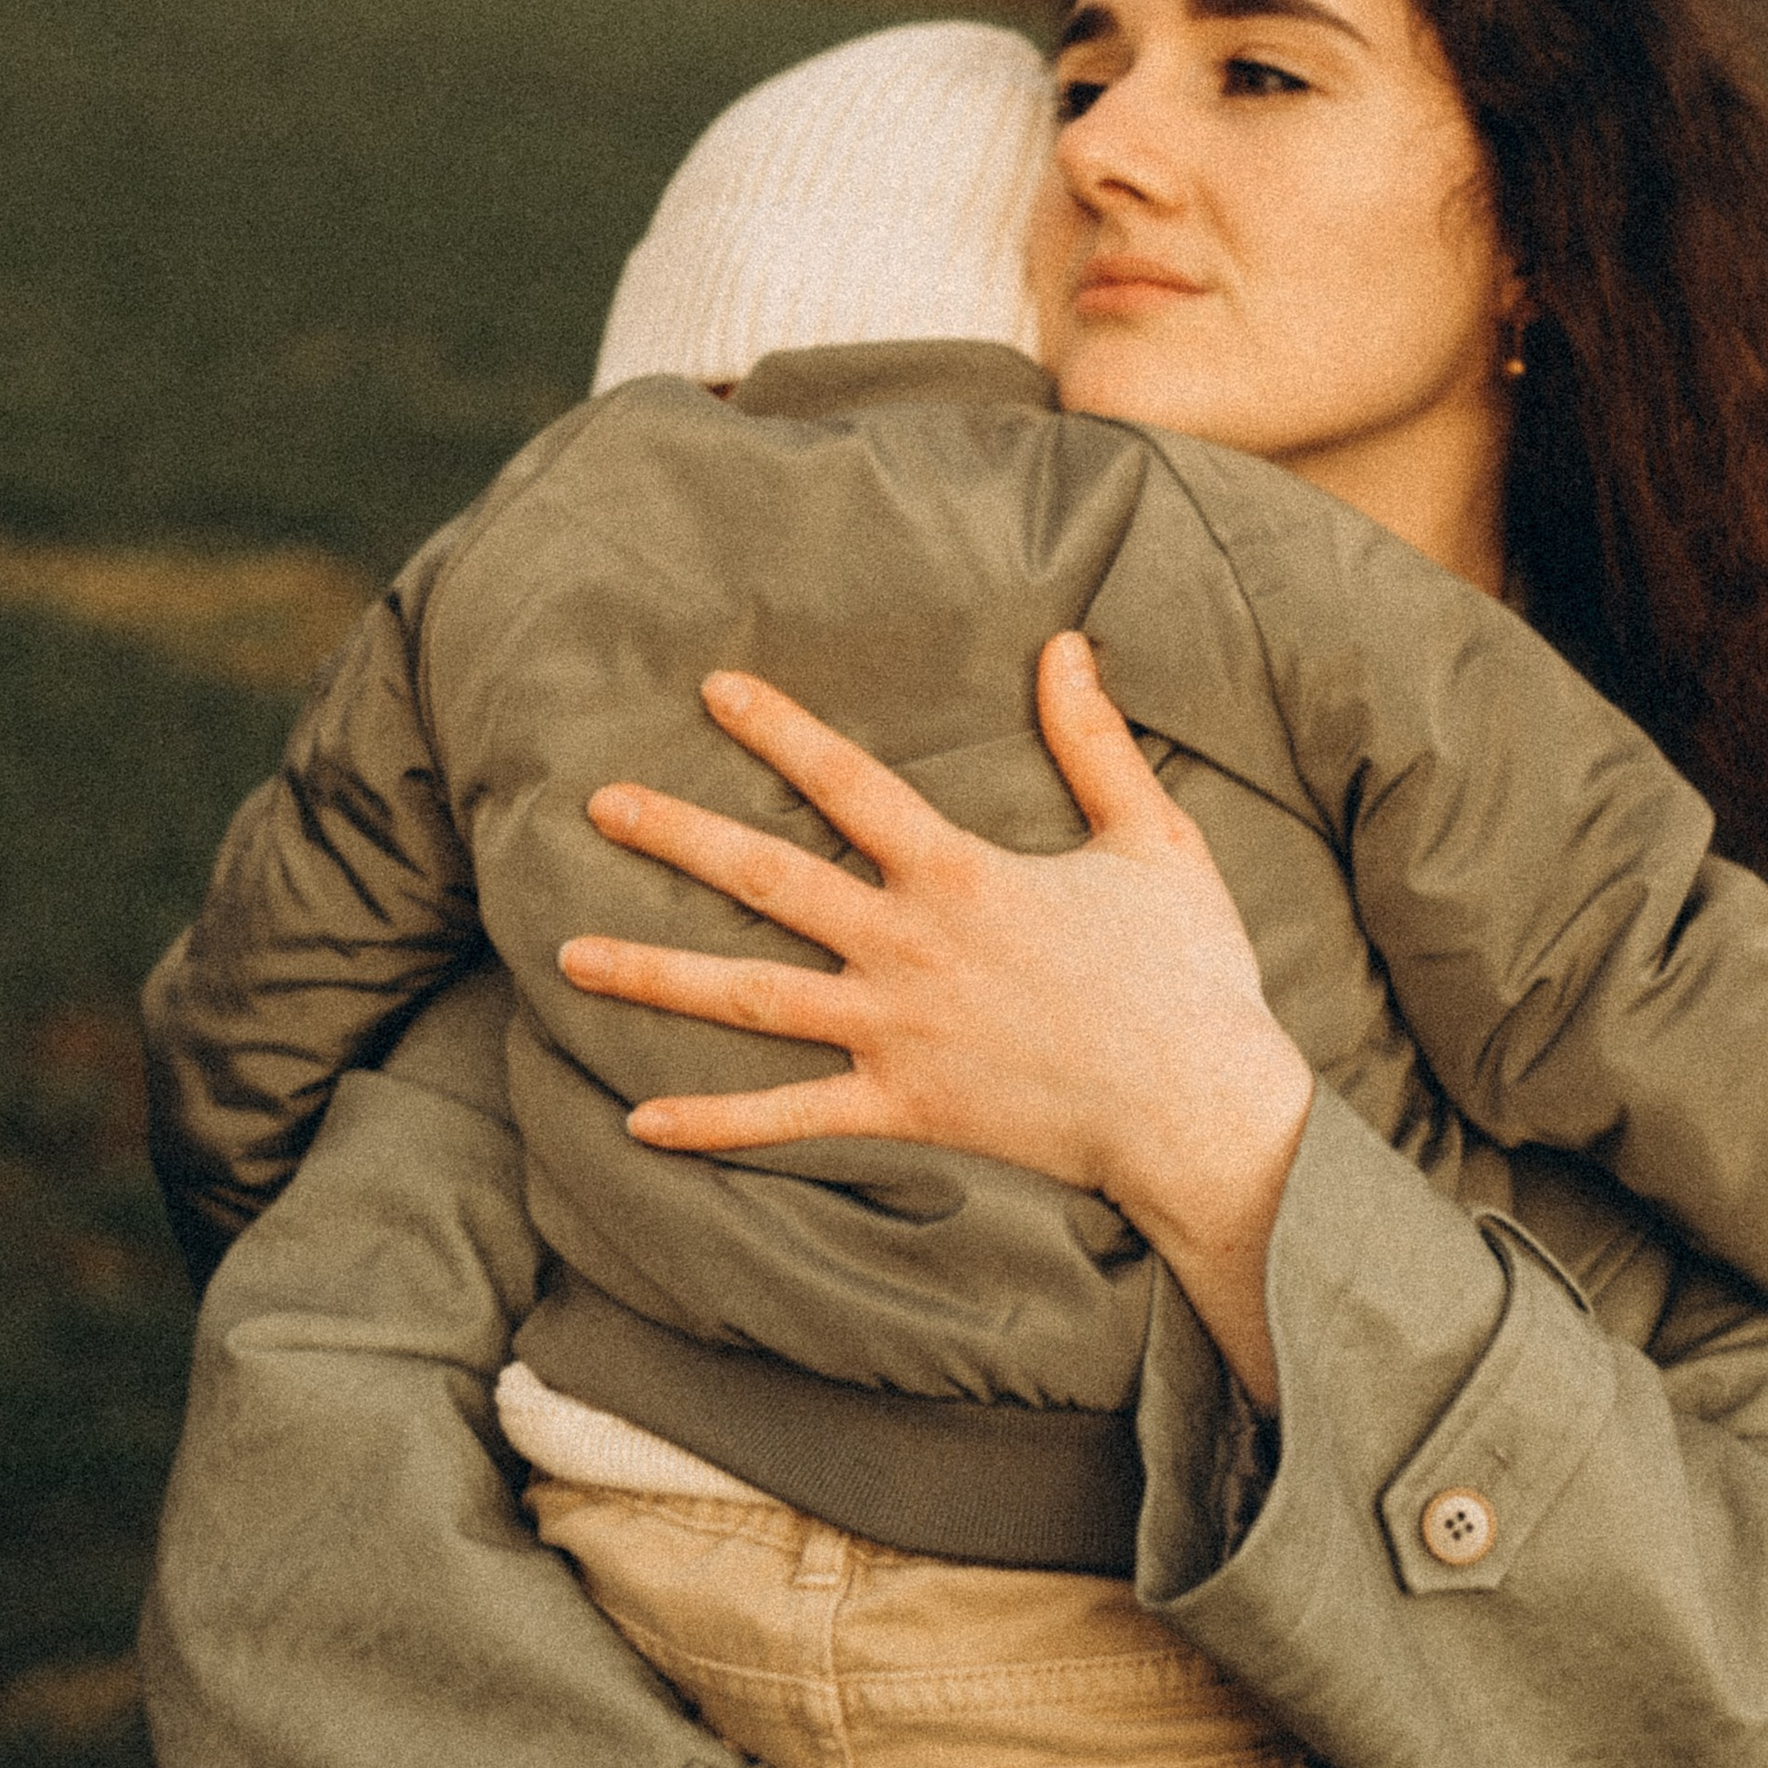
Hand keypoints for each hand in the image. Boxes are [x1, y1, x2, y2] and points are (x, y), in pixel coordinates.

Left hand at [557, 635, 1313, 1403]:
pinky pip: (788, 1117)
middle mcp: (907, 949)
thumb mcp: (1153, 838)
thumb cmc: (1189, 974)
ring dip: (654, 974)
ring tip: (568, 956)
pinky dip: (713, 1122)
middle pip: (767, 879)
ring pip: (749, 1000)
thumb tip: (1065, 645)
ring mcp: (894, 1035)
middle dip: (676, 837)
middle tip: (598, 806)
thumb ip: (1094, 743)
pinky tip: (638, 1119)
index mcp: (959, 874)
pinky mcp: (902, 1109)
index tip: (713, 689)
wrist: (1200, 1111)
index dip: (779, 731)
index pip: (849, 783)